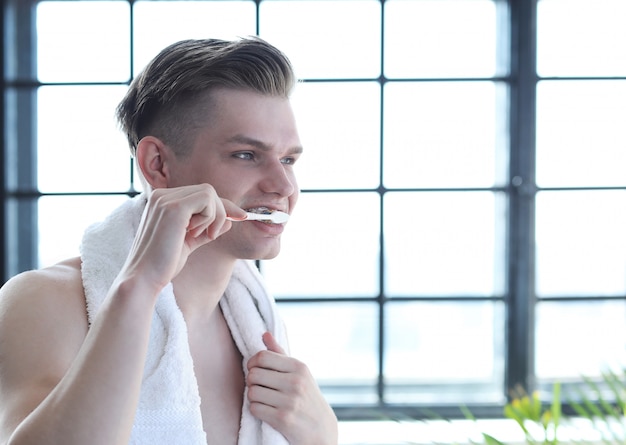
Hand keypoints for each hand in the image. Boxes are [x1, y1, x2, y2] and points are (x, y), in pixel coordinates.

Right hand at [120, 184, 245, 292]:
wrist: (145, 279)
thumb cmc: (163, 265)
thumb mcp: (187, 244)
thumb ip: (205, 231)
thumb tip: (227, 222)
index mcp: (163, 202)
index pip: (200, 195)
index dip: (223, 205)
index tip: (241, 217)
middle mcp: (162, 196)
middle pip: (207, 191)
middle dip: (220, 212)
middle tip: (212, 235)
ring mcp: (166, 199)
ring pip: (209, 194)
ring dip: (215, 217)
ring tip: (202, 236)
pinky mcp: (174, 207)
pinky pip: (207, 200)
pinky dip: (210, 218)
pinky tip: (195, 234)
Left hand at [247, 332, 337, 444]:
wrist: (322, 430)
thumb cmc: (306, 398)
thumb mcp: (299, 373)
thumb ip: (280, 354)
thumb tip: (265, 334)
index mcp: (299, 367)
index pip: (263, 356)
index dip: (252, 363)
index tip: (255, 369)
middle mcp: (295, 382)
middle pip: (254, 374)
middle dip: (252, 381)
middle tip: (259, 386)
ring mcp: (289, 401)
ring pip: (252, 392)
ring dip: (253, 397)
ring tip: (263, 399)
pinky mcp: (283, 419)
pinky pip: (254, 408)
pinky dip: (256, 410)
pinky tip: (266, 411)